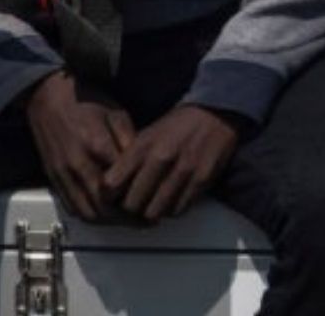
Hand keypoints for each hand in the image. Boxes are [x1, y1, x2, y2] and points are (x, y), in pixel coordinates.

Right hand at [24, 71, 134, 221]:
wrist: (49, 96)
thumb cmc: (88, 101)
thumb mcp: (117, 113)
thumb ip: (130, 142)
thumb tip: (143, 166)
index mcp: (97, 147)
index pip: (119, 186)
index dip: (137, 200)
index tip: (154, 204)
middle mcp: (78, 165)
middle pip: (102, 207)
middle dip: (125, 219)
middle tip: (145, 221)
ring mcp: (62, 174)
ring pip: (86, 211)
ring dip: (107, 221)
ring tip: (128, 221)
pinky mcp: (53, 177)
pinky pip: (70, 205)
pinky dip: (89, 214)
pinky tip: (105, 213)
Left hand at [101, 105, 240, 223]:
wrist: (216, 113)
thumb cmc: (177, 126)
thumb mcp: (147, 135)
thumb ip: (129, 160)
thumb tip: (111, 189)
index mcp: (143, 146)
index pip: (111, 184)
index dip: (108, 196)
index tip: (113, 197)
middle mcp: (161, 158)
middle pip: (131, 204)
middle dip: (130, 209)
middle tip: (134, 206)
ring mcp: (183, 170)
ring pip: (154, 212)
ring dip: (151, 212)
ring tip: (153, 205)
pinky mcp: (202, 179)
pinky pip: (178, 209)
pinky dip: (172, 210)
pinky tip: (171, 200)